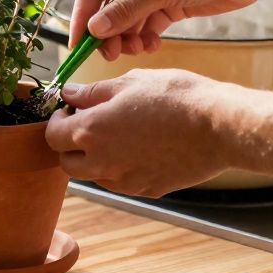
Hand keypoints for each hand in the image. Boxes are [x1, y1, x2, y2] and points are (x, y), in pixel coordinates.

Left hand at [45, 69, 237, 197]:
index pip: (52, 136)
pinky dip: (119, 168)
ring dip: (93, 158)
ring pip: (93, 175)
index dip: (57, 121)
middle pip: (66, 163)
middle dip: (70, 144)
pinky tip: (138, 148)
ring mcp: (125, 180)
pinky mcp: (147, 190)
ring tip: (116, 134)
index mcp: (91, 131)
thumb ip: (93, 92)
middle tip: (86, 123)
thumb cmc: (176, 97)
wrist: (219, 126)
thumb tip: (70, 94)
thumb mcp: (130, 82)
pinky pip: (120, 182)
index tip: (69, 109)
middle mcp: (103, 162)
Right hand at [70, 0, 268, 59]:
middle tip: (111, 54)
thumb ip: (126, 11)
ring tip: (138, 49)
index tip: (78, 43)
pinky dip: (146, 37)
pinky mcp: (168, 4)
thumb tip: (94, 29)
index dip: (82, 16)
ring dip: (128, 37)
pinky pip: (146, 25)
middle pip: (108, 7)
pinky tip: (152, 45)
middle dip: (108, 32)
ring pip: (127, 20)